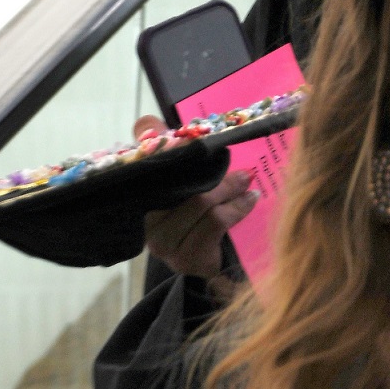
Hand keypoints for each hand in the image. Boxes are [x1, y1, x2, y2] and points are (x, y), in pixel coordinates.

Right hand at [135, 114, 255, 285]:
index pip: (151, 168)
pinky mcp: (185, 259)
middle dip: (216, 176)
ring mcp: (164, 245)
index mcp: (140, 202)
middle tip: (241, 170)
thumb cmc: (192, 216)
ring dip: (230, 190)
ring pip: (202, 203)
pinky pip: (216, 222)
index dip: (172, 152)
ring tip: (247, 183)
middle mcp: (146, 225)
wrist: (206, 265)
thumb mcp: (179, 182)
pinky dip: (238, 207)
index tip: (195, 145)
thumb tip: (149, 124)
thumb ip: (160, 149)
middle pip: (182, 187)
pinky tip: (250, 200)